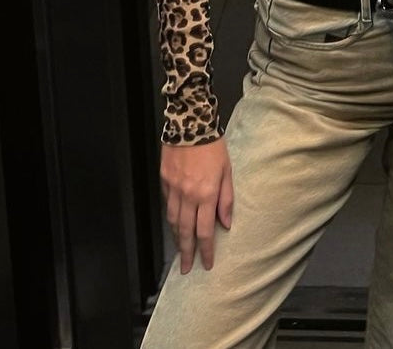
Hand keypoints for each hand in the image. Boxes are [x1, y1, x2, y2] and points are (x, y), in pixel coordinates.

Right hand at [160, 137, 233, 273]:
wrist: (190, 123)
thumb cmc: (213, 146)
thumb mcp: (227, 171)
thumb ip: (226, 199)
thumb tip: (226, 223)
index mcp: (206, 194)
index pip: (205, 231)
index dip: (205, 250)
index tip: (207, 263)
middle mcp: (187, 195)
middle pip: (185, 232)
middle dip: (187, 253)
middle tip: (187, 268)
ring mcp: (173, 188)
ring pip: (173, 221)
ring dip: (177, 238)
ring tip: (181, 250)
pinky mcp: (164, 180)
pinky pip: (167, 205)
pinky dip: (171, 218)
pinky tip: (175, 224)